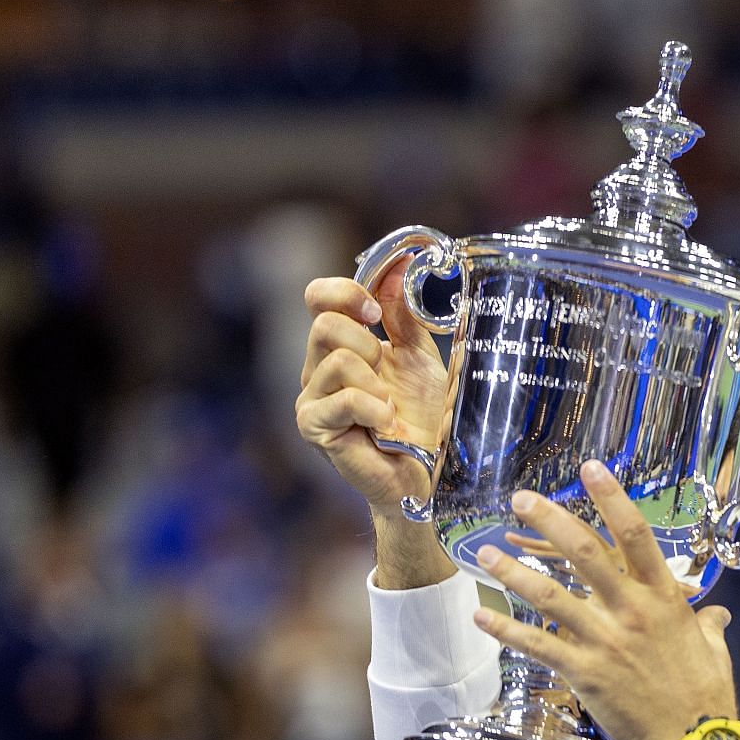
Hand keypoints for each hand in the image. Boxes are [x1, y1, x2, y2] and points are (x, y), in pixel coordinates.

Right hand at [295, 269, 449, 521]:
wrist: (428, 473)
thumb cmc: (422, 419)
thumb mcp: (419, 358)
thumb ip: (404, 316)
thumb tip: (399, 266)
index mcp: (340, 345)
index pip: (319, 297)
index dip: (345, 292)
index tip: (376, 310)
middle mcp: (317, 368)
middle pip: (325, 325)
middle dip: (368, 345)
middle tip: (387, 376)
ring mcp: (311, 399)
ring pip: (337, 361)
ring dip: (375, 384)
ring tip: (389, 409)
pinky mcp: (315, 428)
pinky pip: (342, 399)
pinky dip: (373, 409)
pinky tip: (385, 426)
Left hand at [470, 461, 737, 739]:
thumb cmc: (706, 696)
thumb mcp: (714, 650)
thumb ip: (708, 624)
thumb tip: (715, 614)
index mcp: (665, 597)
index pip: (636, 535)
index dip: (612, 498)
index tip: (591, 469)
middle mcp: (632, 610)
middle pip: (585, 552)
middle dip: (550, 520)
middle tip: (522, 498)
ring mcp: (605, 639)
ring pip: (550, 594)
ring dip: (513, 571)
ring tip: (485, 553)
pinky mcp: (583, 671)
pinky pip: (536, 644)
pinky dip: (505, 629)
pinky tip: (482, 615)